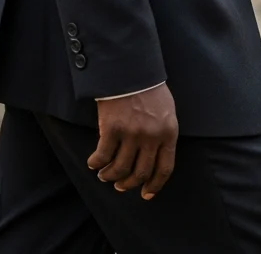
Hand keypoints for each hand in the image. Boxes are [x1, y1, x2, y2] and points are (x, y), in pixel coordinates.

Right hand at [88, 83, 177, 199]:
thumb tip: (154, 153)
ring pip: (120, 168)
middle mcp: (151, 138)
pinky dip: (96, 163)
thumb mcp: (166, 109)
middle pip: (140, 172)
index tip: (146, 193)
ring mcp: (131, 134)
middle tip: (120, 185)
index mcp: (168, 133)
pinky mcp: (111, 128)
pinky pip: (103, 155)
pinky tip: (92, 163)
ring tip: (104, 176)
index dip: (155, 185)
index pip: (164, 169)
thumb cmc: (148, 85)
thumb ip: (163, 132)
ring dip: (110, 176)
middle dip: (129, 183)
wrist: (129, 66)